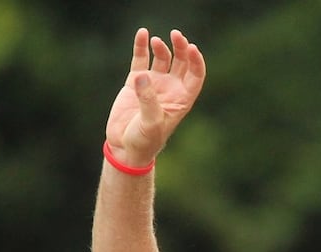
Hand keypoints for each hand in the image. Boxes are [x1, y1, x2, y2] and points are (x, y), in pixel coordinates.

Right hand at [105, 28, 205, 168]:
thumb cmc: (144, 141)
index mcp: (182, 99)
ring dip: (161, 47)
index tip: (192, 48)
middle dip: (181, 47)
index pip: (196, 75)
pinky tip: (142, 33)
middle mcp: (170, 89)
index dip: (197, 61)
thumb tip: (143, 76)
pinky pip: (141, 59)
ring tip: (155, 41)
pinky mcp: (135, 82)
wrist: (124, 148)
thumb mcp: (150, 124)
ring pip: (162, 58)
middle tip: (176, 35)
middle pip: (182, 62)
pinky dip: (141, 46)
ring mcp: (153, 84)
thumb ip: (148, 100)